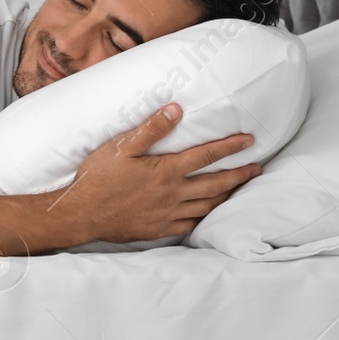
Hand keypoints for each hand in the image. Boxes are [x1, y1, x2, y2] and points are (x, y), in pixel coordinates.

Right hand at [51, 102, 261, 244]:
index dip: (231, 147)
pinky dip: (206, 218)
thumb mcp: (121, 147)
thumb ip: (151, 129)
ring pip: (208, 206)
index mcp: (166, 171)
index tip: (250, 141)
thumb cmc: (98, 178)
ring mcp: (168, 214)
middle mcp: (173, 194)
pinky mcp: (159, 229)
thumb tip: (176, 110)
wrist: (81, 214)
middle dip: (240, 175)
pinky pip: (191, 225)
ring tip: (241, 188)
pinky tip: (210, 214)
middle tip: (257, 168)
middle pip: (216, 183)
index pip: (207, 156)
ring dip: (228, 196)